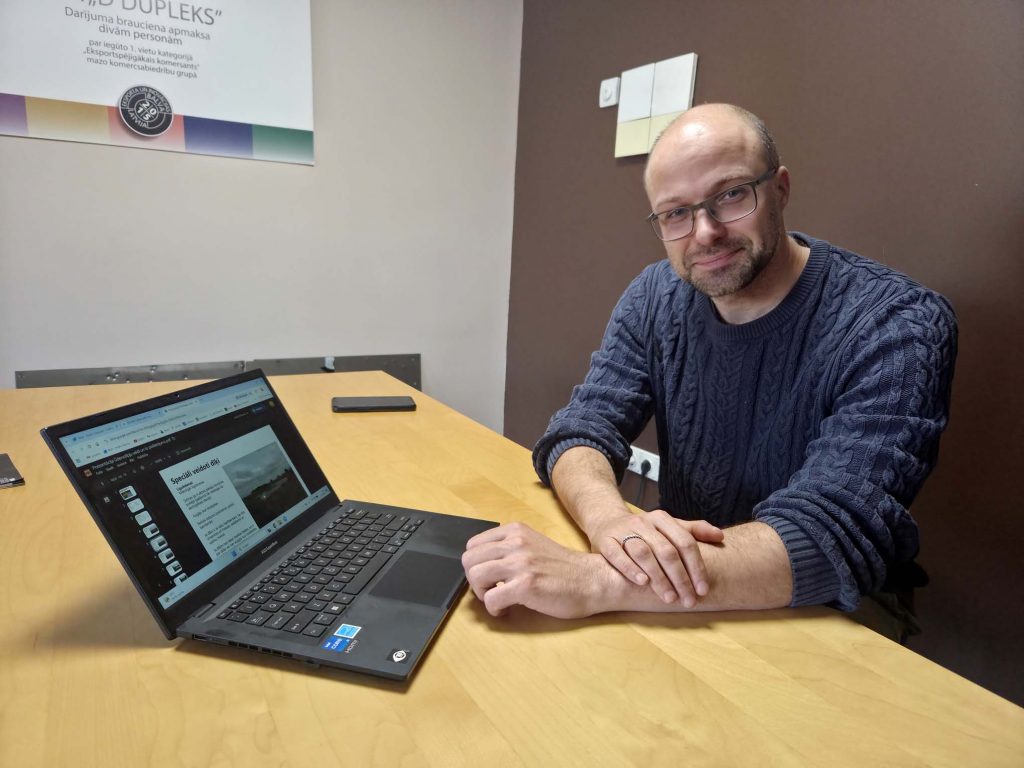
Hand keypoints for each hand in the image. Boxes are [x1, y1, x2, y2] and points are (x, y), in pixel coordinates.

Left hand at [462, 522, 608, 618]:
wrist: (592, 580)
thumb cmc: (563, 569)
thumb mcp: (533, 545)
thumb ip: (509, 549)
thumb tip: (482, 565)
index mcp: (515, 531)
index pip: (473, 545)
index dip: (476, 565)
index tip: (489, 576)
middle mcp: (515, 542)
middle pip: (469, 560)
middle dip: (475, 580)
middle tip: (490, 590)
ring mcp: (521, 563)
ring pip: (475, 576)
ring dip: (481, 593)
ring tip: (497, 599)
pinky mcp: (526, 585)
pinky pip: (491, 599)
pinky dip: (494, 609)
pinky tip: (507, 609)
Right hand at [589, 510, 723, 606]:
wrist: (606, 522)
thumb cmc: (644, 531)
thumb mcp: (668, 527)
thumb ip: (694, 531)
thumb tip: (720, 537)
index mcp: (662, 519)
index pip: (685, 542)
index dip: (696, 566)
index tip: (703, 589)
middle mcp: (643, 523)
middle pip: (666, 550)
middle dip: (680, 578)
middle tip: (688, 600)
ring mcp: (623, 531)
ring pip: (643, 553)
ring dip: (658, 578)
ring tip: (670, 598)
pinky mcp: (605, 541)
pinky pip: (617, 555)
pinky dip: (630, 569)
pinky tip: (642, 583)